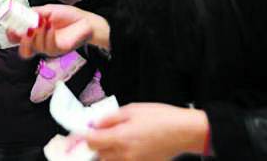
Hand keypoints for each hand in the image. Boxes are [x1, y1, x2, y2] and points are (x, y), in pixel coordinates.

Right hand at [6, 4, 98, 58]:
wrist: (85, 22)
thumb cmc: (67, 16)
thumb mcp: (47, 10)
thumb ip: (33, 13)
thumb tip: (20, 13)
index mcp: (33, 32)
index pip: (16, 38)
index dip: (11, 34)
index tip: (11, 26)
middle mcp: (39, 42)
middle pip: (24, 50)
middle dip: (21, 40)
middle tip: (25, 28)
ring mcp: (48, 48)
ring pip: (36, 47)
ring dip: (37, 33)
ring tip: (42, 21)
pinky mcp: (58, 50)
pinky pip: (48, 46)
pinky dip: (47, 34)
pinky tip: (50, 25)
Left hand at [86, 104, 208, 160]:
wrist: (183, 132)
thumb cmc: (162, 118)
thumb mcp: (132, 110)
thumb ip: (110, 118)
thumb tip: (94, 122)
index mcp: (120, 138)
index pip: (91, 141)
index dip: (84, 135)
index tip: (83, 131)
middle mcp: (124, 155)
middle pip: (98, 154)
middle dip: (97, 143)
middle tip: (102, 133)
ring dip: (107, 152)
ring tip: (116, 139)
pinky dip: (120, 157)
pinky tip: (127, 146)